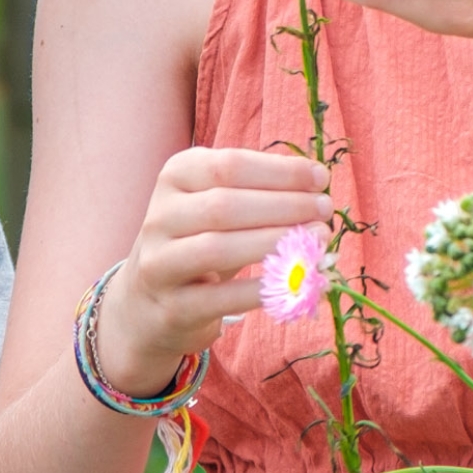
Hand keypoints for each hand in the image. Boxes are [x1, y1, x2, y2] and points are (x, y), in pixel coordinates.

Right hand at [103, 148, 334, 388]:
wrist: (148, 301)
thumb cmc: (199, 240)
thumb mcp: (215, 202)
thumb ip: (257, 189)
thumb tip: (315, 181)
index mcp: (176, 176)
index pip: (229, 165)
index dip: (281, 171)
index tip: (321, 178)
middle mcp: (161, 216)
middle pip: (225, 205)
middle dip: (284, 206)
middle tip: (325, 210)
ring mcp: (160, 263)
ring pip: (219, 248)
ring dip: (275, 242)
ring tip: (318, 238)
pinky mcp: (172, 307)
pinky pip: (221, 297)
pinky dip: (262, 288)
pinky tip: (297, 279)